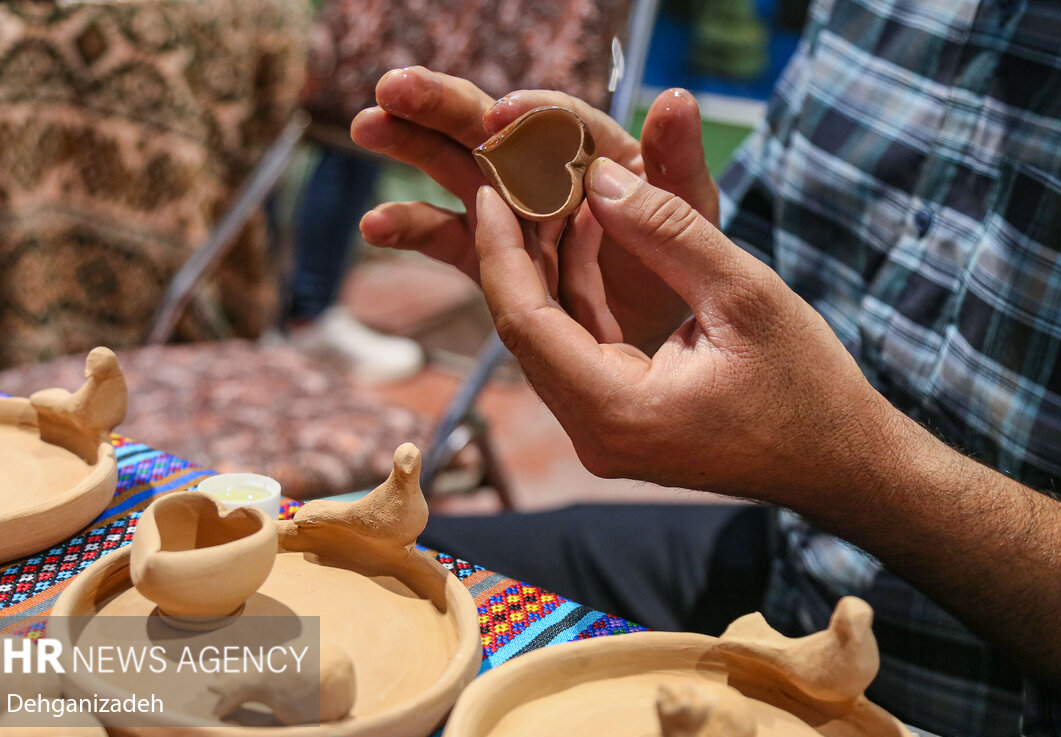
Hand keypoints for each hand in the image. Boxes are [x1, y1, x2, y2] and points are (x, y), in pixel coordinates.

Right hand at [350, 66, 718, 350]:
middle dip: (442, 106)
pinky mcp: (491, 252)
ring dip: (411, 147)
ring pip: (456, 169)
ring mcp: (512, 211)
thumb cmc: (686, 262)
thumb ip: (678, 162)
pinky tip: (375, 224)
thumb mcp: (692, 211)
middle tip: (395, 87)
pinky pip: (448, 236)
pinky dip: (411, 228)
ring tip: (368, 127)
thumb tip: (677, 98)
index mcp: (596, 150)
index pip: (557, 123)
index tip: (500, 116)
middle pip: (488, 127)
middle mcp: (546, 170)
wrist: (666, 327)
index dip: (528, 117)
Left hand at [474, 156, 889, 507]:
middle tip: (519, 180)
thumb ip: (667, 233)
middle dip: (519, 253)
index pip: (526, 322)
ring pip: (549, 342)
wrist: (841, 462)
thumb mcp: (742, 294)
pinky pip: (578, 354)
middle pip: (526, 334)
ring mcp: (604, 437)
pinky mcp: (619, 427)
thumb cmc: (807, 386)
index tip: (490, 189)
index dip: (502, 250)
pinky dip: (579, 298)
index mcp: (617, 412)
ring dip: (548, 271)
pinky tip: (587, 239)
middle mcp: (595, 436)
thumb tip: (600, 178)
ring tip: (552, 197)